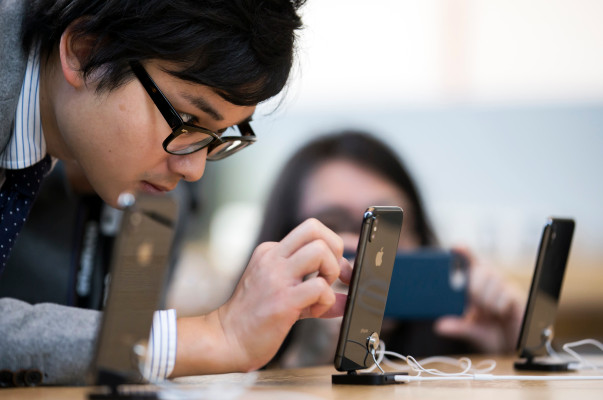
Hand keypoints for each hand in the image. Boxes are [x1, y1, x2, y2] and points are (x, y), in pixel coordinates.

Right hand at [171, 218, 352, 375]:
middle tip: (331, 276)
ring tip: (322, 293)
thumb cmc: (253, 318)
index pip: (310, 230)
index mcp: (271, 252)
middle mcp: (273, 259)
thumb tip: (344, 300)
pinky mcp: (283, 301)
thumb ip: (314, 293)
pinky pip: (320, 288)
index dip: (331, 247)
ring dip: (331, 272)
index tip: (335, 270)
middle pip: (314, 228)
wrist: (226, 340)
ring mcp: (276, 278)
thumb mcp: (283, 294)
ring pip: (320, 251)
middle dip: (335, 250)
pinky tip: (315, 312)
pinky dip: (326, 301)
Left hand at [434, 247, 524, 353]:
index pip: (470, 261)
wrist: (514, 344)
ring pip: (493, 280)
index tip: (455, 247)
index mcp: (476, 284)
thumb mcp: (471, 331)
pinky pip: (505, 293)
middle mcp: (490, 280)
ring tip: (489, 313)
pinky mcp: (516, 294)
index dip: (464, 252)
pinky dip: (498, 307)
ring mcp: (504, 286)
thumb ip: (457, 327)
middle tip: (475, 306)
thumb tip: (439, 326)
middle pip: (480, 269)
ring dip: (487, 301)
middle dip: (473, 287)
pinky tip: (501, 314)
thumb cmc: (492, 333)